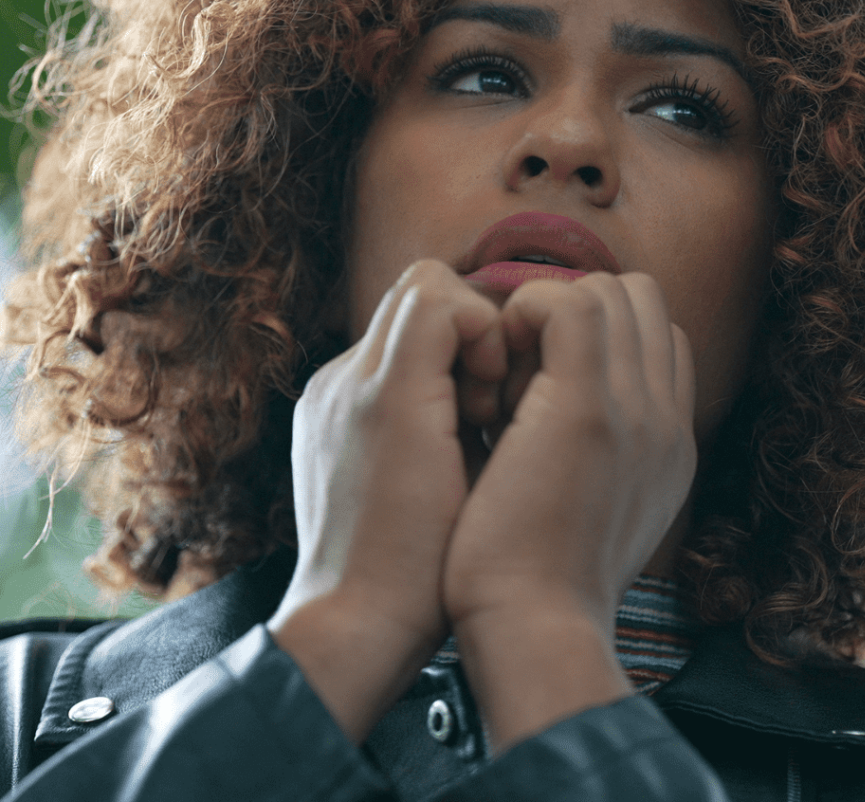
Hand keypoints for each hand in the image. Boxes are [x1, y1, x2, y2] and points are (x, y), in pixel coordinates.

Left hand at [269, 259, 507, 659]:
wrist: (359, 625)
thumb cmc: (420, 557)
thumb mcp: (457, 454)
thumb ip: (452, 356)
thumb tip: (473, 319)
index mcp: (376, 384)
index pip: (433, 286)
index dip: (480, 323)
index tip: (491, 390)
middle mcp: (340, 381)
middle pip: (419, 304)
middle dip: (465, 343)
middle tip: (481, 409)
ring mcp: (329, 404)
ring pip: (405, 341)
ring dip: (445, 368)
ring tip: (463, 431)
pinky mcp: (327, 426)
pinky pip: (383, 376)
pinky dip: (417, 393)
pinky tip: (435, 448)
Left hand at [443, 271, 697, 634]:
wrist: (533, 628)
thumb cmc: (538, 574)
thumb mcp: (594, 510)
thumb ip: (606, 456)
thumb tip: (566, 413)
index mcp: (669, 439)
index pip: (656, 337)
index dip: (595, 335)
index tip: (538, 375)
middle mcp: (667, 416)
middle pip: (640, 299)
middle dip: (573, 311)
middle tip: (521, 370)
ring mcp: (637, 407)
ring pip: (611, 290)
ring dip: (547, 313)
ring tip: (509, 377)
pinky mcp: (590, 406)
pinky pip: (569, 304)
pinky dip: (525, 313)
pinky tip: (496, 370)